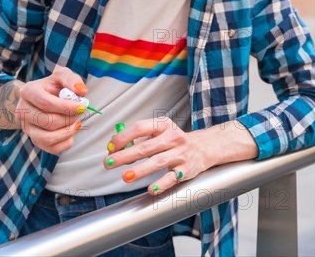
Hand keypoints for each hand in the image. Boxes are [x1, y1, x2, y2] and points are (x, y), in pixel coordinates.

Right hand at [15, 66, 86, 153]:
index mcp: (28, 91)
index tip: (81, 107)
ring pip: (47, 138)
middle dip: (68, 119)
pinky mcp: (34, 140)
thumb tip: (82, 92)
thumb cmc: (53, 86)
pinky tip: (70, 131)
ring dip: (67, 132)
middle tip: (79, 113)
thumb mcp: (62, 75)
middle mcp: (23, 111)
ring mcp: (27, 127)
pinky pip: (51, 149)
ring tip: (76, 123)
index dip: (66, 107)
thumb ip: (72, 80)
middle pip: (48, 122)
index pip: (47, 103)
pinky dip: (66, 142)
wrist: (42, 97)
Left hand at [103, 116, 257, 194]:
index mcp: (163, 125)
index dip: (122, 138)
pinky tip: (150, 189)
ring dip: (140, 170)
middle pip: (145, 147)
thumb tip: (116, 147)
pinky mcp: (186, 170)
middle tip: (108, 163)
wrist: (205, 147)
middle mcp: (172, 138)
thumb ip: (141, 138)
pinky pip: (172, 178)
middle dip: (125, 156)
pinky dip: (161, 184)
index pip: (139, 128)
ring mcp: (180, 154)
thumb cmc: (175, 140)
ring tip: (125, 176)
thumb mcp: (161, 131)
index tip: (110, 148)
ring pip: (158, 162)